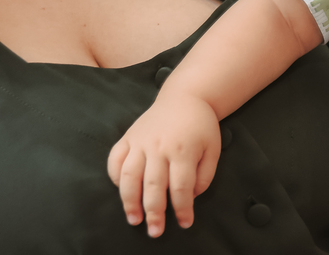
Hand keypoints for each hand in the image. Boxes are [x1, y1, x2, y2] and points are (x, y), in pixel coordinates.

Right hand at [107, 91, 220, 236]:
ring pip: (130, 176)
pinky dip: (115, 177)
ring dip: (130, 201)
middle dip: (154, 213)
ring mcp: (140, 141)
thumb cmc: (201, 126)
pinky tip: (123, 191)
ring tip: (134, 219)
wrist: (185, 96)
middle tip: (155, 232)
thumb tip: (190, 197)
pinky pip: (115, 160)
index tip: (184, 223)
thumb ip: (204, 175)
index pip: (181, 187)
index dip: (182, 209)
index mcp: (183, 149)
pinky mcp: (128, 137)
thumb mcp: (213, 148)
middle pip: (153, 186)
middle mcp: (159, 146)